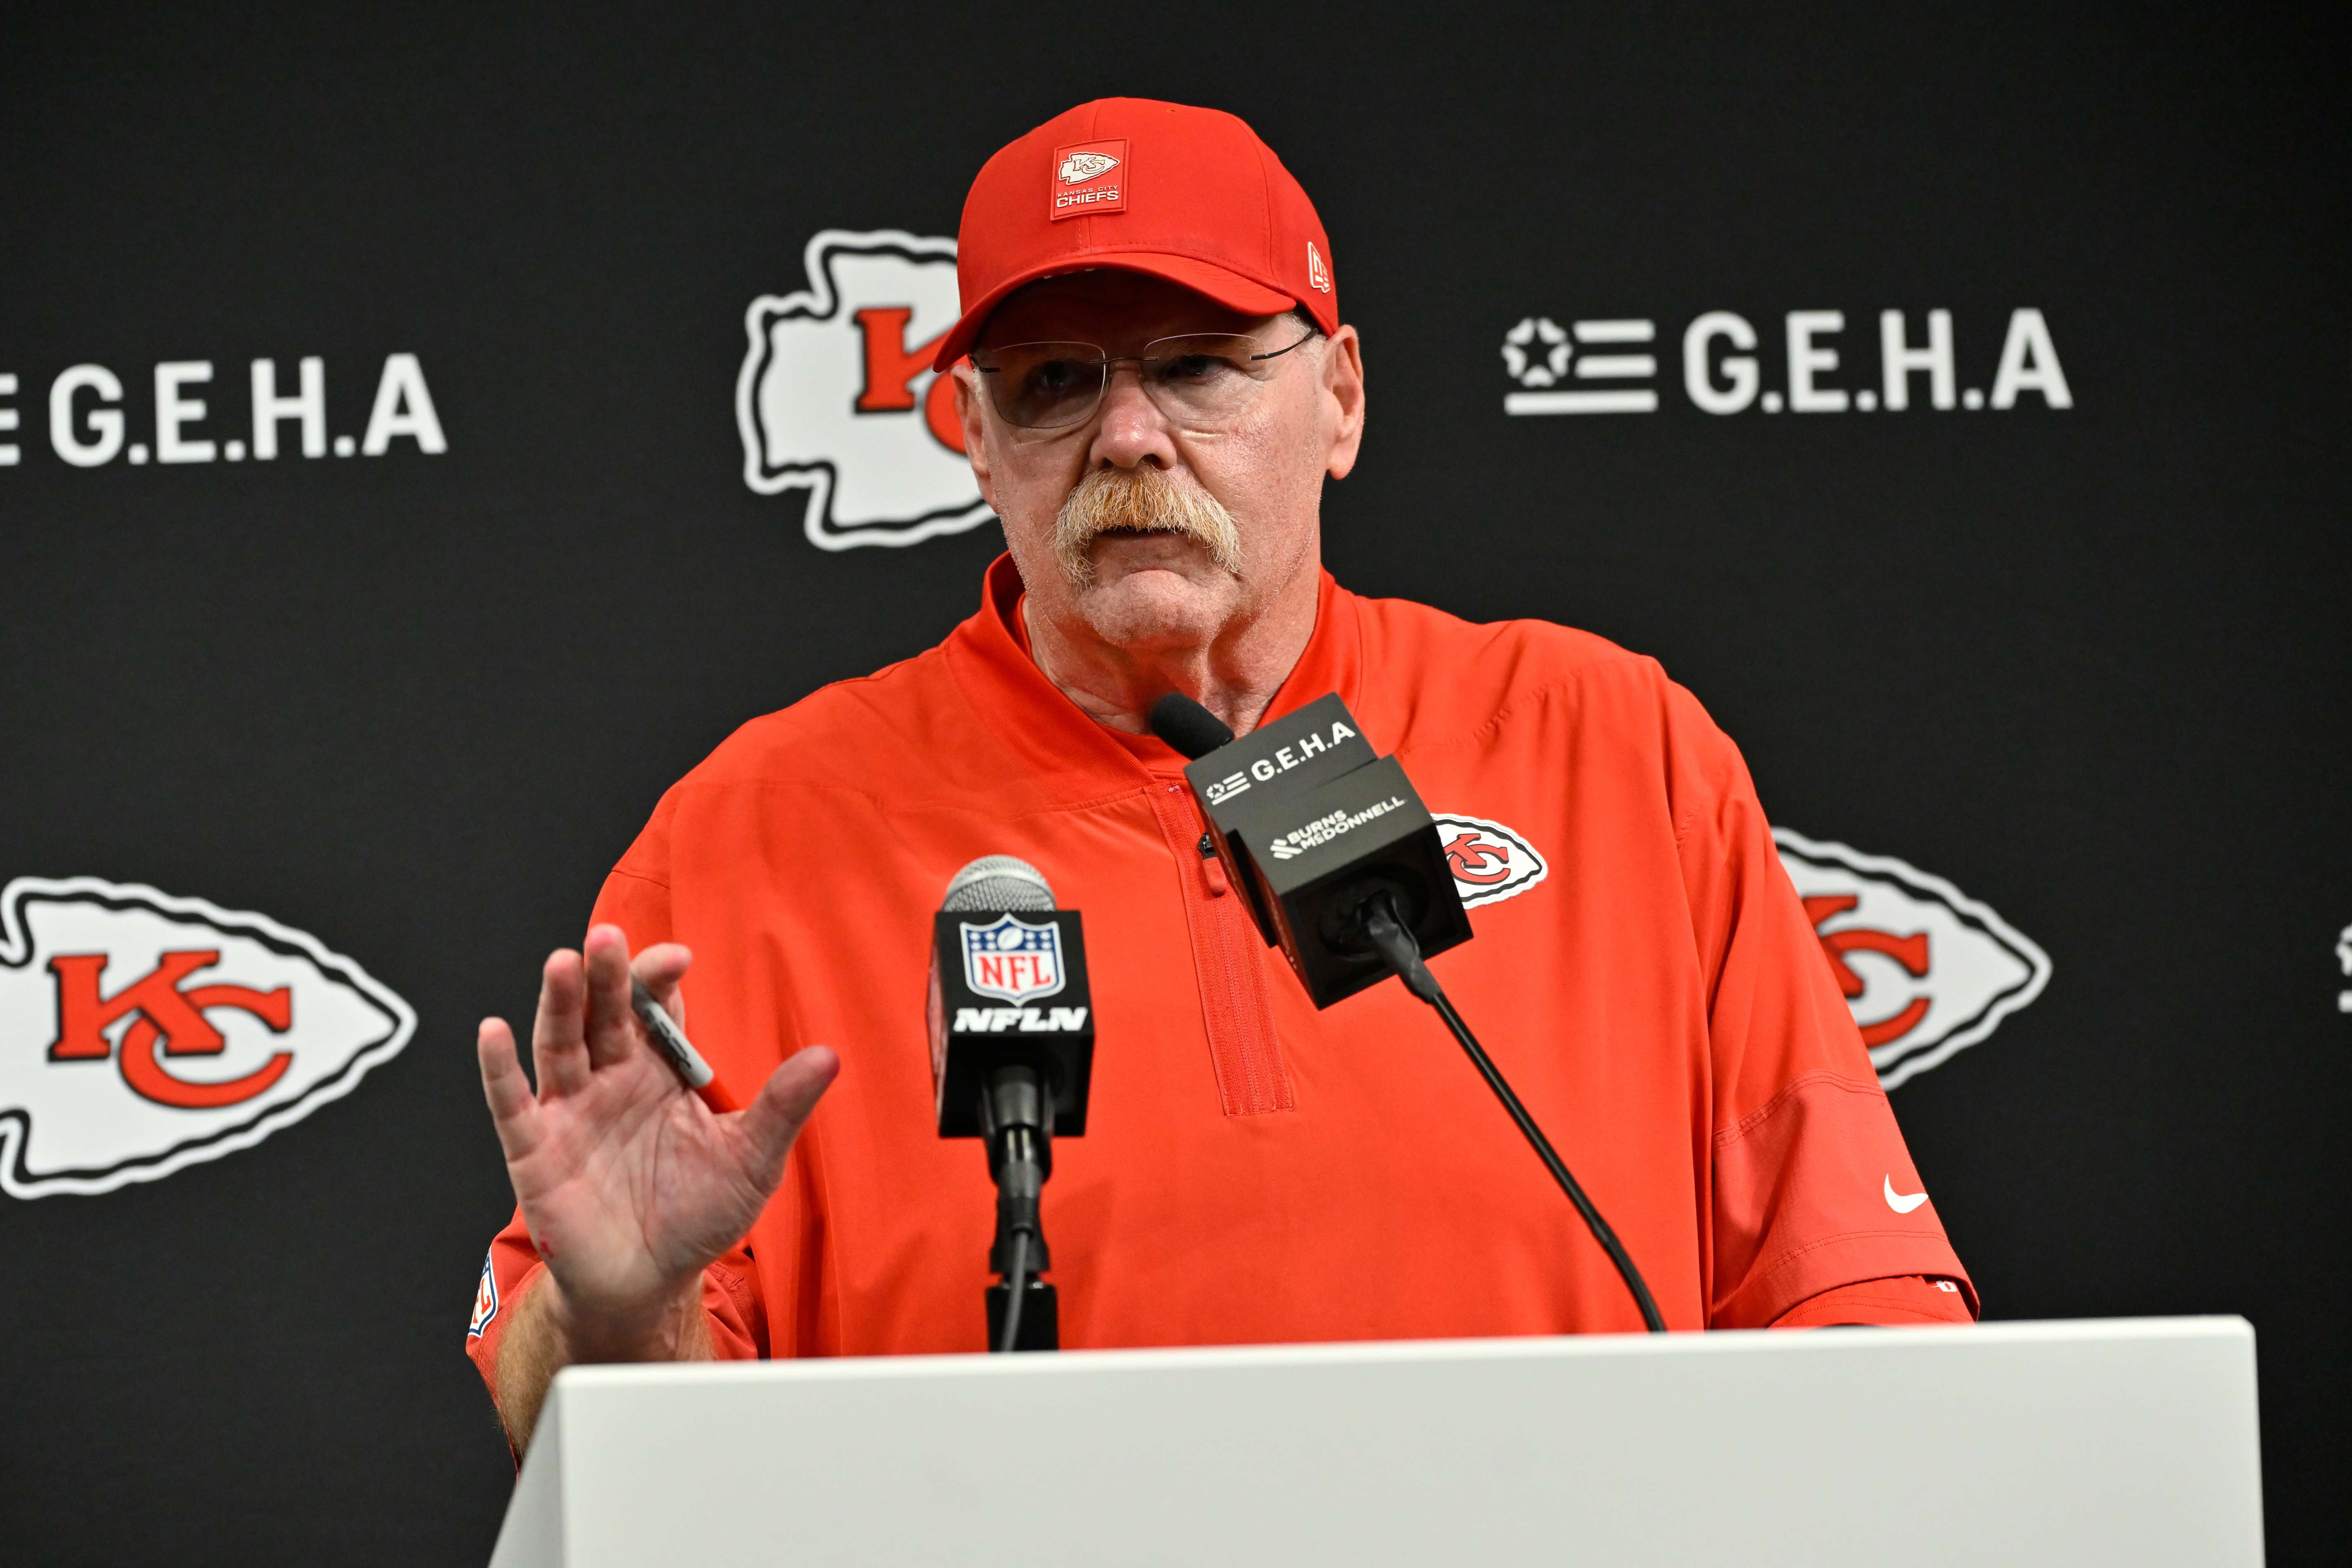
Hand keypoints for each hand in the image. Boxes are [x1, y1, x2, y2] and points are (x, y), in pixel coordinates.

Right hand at [476, 925, 837, 1355]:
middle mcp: (610, 1079)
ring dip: (558, 1003)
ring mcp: (569, 1111)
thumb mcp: (750, 1160)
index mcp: (660, 1072)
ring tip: (562, 963)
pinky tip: (493, 1032)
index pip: (656, 1009)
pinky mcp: (535, 1150)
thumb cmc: (697, 1214)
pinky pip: (512, 1103)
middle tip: (608, 937)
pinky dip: (499, 1069)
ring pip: (560, 1045)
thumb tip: (829, 1056)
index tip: (679, 958)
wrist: (649, 1282)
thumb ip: (781, 1107)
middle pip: (604, 1015)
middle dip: (607, 976)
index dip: (661, 979)